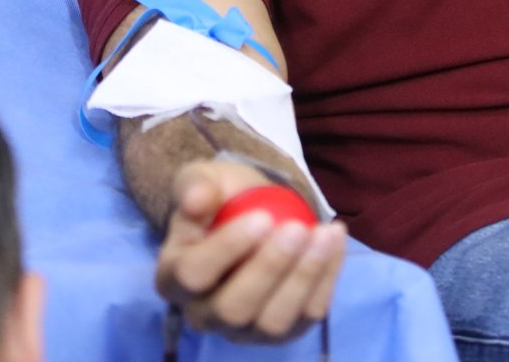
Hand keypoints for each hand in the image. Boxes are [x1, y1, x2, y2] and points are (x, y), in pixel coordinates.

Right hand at [154, 159, 347, 342]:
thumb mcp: (203, 179)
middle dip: (270, 268)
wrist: (254, 213)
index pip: (193, 275)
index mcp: (174, 278)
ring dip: (304, 277)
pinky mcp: (284, 330)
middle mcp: (204, 314)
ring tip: (325, 234)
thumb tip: (197, 201)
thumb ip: (196, 185)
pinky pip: (307, 315)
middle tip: (298, 229)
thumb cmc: (222, 199)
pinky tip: (334, 241)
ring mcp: (245, 329)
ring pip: (273, 322)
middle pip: (233, 310)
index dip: (226, 249)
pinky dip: (326, 279)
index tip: (262, 217)